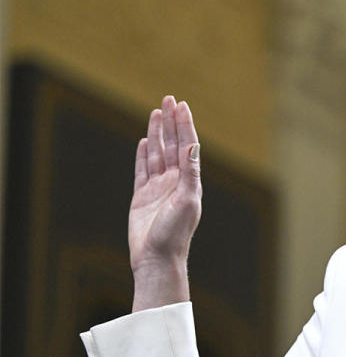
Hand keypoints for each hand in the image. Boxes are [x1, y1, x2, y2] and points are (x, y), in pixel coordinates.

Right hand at [129, 96, 200, 309]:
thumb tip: (193, 146)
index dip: (185, 125)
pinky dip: (144, 155)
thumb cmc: (175, 233)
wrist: (156, 258)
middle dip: (172, 122)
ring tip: (157, 112)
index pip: (187, 146)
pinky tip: (146, 141)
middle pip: (173, 144)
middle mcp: (175, 182)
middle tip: (169, 98)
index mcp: (189, 181)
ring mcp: (158, 188)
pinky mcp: (142, 197)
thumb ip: (190, 174)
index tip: (182, 105)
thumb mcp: (187, 201)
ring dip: (158, 133)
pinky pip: (143, 170)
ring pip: (158, 153)